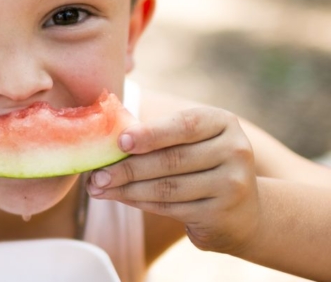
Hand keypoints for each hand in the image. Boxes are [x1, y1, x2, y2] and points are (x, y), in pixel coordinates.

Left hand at [86, 107, 259, 253]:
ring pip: (167, 187)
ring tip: (99, 188)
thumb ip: (157, 136)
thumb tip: (105, 140)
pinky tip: (119, 197)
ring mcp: (232, 184)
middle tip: (95, 175)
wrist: (242, 211)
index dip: (150, 134)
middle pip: (172, 160)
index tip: (120, 142)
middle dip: (127, 168)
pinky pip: (170, 207)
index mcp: (223, 123)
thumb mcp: (190, 141)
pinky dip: (139, 202)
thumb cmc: (200, 165)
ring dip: (127, 188)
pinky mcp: (221, 214)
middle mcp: (235, 151)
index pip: (185, 125)